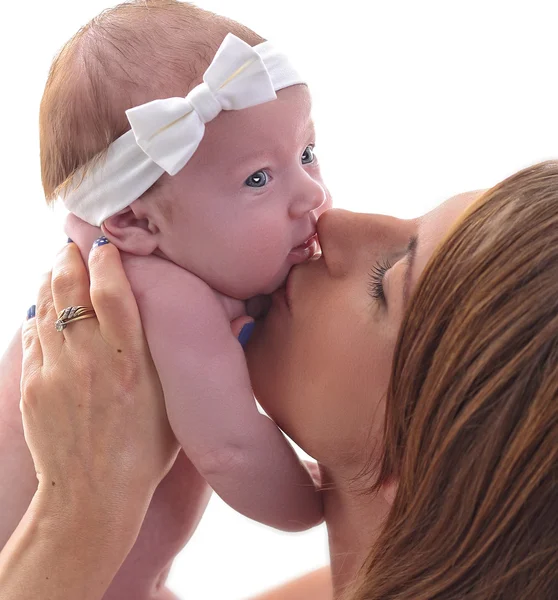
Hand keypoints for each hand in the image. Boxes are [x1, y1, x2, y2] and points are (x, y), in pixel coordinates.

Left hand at [20, 239, 179, 522]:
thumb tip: (234, 324)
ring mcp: (57, 372)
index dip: (107, 260)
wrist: (93, 497)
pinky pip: (32, 336)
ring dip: (50, 279)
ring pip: (46, 307)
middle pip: (73, 290)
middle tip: (73, 243)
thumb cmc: (145, 452)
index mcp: (132, 362)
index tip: (105, 245)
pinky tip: (42, 303)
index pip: (114, 292)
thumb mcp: (175, 406)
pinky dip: (37, 313)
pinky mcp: (34, 387)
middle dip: (70, 259)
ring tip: (57, 263)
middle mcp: (91, 360)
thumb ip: (186, 360)